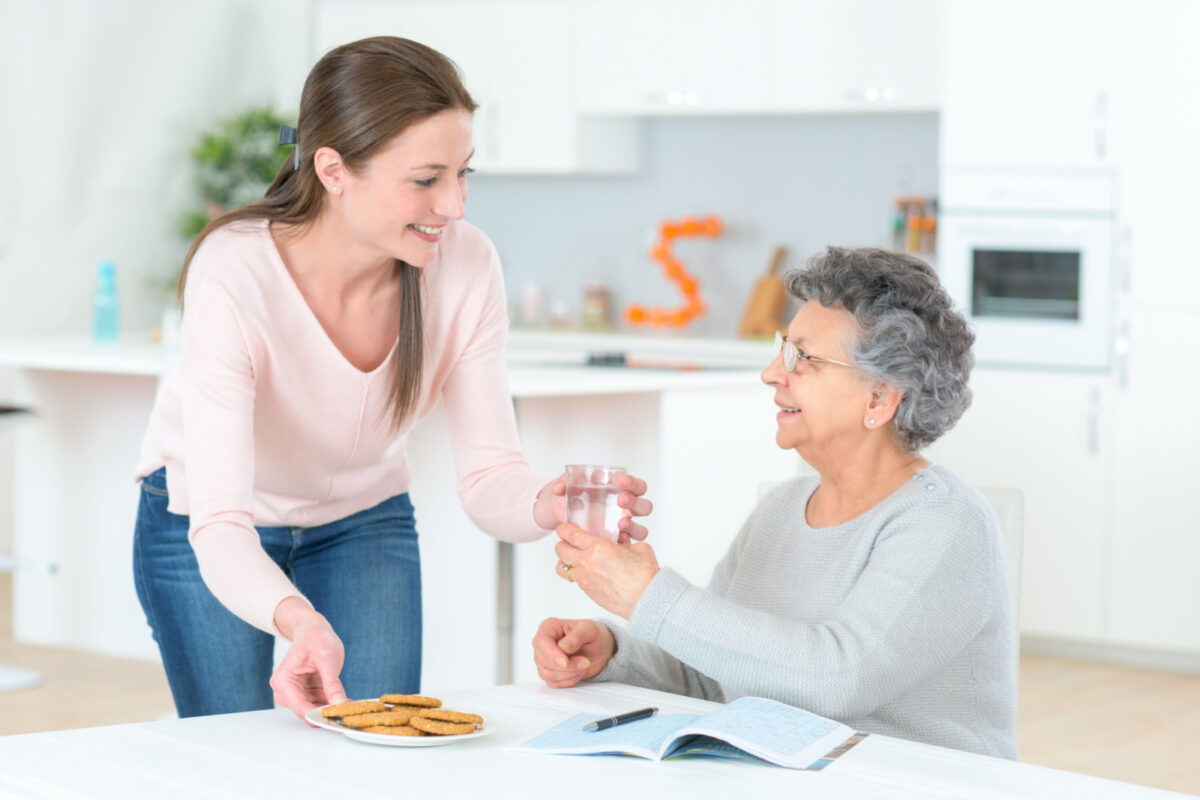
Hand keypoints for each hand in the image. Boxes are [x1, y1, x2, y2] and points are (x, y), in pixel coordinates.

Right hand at [269, 597, 346, 720]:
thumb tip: (338, 704)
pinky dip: (334, 704)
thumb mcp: (326, 657)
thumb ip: (331, 683)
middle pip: (307, 712)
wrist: (313, 629)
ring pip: (315, 711)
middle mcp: (285, 691)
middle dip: (327, 714)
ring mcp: (296, 694)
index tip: (340, 718)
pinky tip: (348, 702)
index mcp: (283, 682)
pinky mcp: (307, 694)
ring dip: (332, 710)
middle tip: (350, 713)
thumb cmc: (315, 637)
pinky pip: (321, 704)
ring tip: (352, 707)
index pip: (301, 708)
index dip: (321, 715)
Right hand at [532, 617, 613, 687]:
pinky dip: (568, 680)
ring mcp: (543, 659)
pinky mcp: (549, 673)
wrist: (599, 649)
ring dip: (569, 674)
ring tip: (584, 665)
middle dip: (567, 666)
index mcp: (549, 627)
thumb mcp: (589, 630)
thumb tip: (562, 647)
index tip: (565, 662)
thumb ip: (576, 636)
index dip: (552, 654)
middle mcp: (543, 643)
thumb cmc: (592, 635)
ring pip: (547, 674)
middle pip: (543, 660)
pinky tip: (578, 672)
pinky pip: (553, 683)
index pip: (541, 641)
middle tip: (585, 662)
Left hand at [535, 472, 654, 543]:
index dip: (631, 482)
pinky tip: (615, 540)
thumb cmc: (573, 499)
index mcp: (623, 492)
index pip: (637, 486)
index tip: (619, 479)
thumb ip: (566, 485)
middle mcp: (627, 511)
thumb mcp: (570, 488)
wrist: (564, 520)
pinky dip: (623, 544)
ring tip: (620, 524)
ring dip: (632, 526)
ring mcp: (624, 529)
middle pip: (644, 507)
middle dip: (634, 502)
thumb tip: (560, 488)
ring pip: (640, 530)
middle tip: (620, 500)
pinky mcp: (618, 544)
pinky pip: (627, 546)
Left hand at [555, 523, 659, 619]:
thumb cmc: (645, 576)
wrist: (647, 600)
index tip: (565, 528)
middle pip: (560, 550)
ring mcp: (585, 579)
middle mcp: (587, 563)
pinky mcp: (588, 592)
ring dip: (565, 561)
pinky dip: (577, 574)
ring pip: (561, 568)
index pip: (570, 534)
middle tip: (569, 542)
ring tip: (574, 559)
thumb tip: (621, 543)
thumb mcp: (638, 548)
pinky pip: (574, 580)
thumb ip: (625, 543)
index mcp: (598, 548)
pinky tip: (589, 572)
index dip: (564, 529)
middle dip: (562, 543)